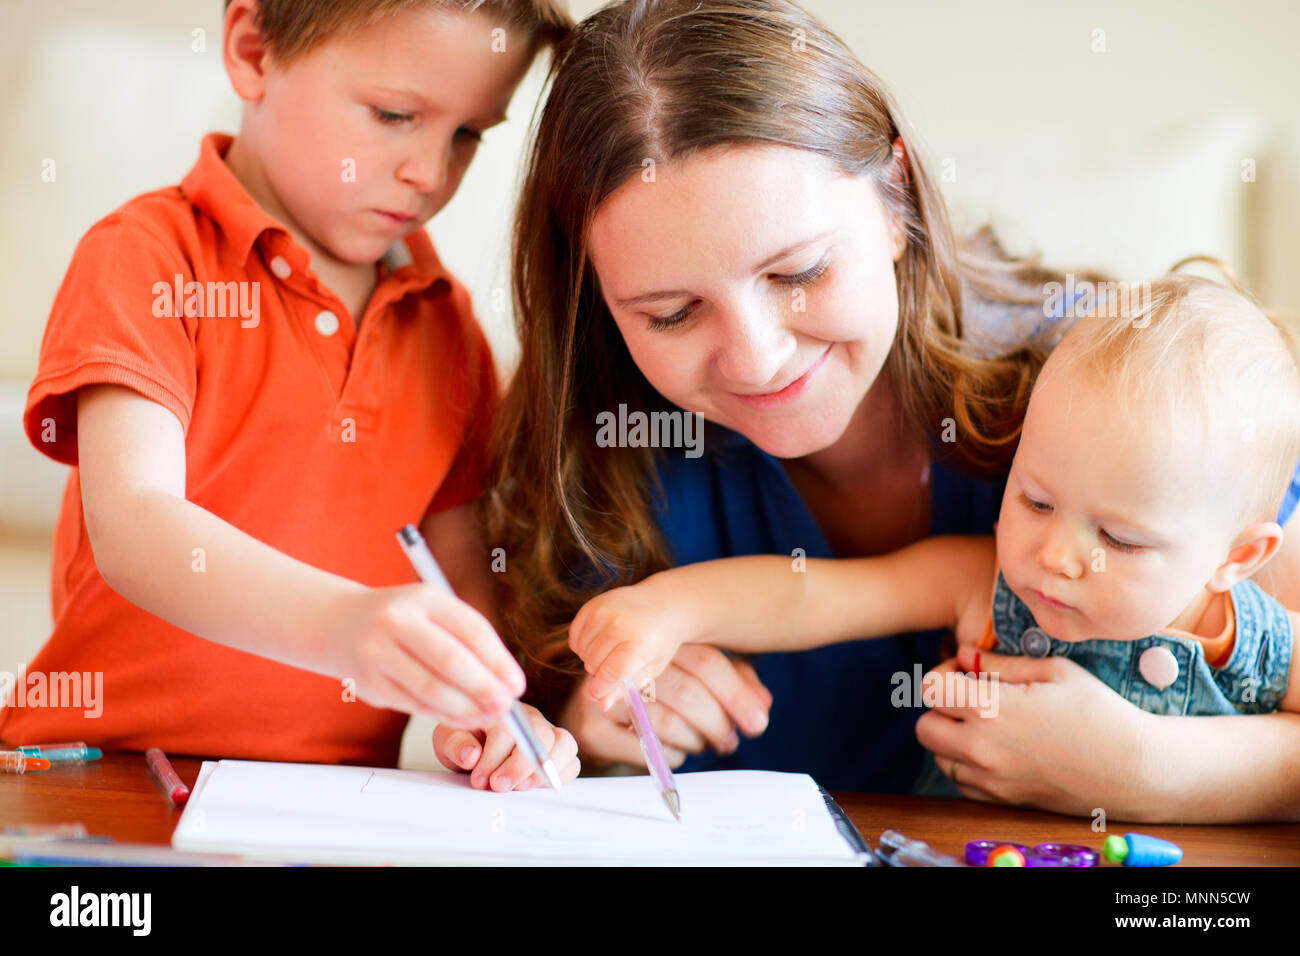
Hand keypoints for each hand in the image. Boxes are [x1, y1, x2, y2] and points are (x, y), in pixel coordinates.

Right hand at [330, 583, 526, 728]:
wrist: (339, 623)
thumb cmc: (403, 619)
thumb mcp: (433, 610)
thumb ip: (468, 639)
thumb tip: (506, 681)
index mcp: (423, 597)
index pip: (471, 630)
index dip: (498, 661)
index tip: (517, 684)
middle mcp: (396, 620)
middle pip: (450, 661)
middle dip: (484, 689)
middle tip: (506, 706)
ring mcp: (377, 652)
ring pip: (431, 689)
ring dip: (466, 709)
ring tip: (489, 717)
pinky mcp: (369, 684)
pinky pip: (414, 705)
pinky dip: (444, 715)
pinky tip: (463, 719)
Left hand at [432, 703, 579, 790]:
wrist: (474, 746)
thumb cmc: (464, 740)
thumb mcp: (448, 739)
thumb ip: (455, 743)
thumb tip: (471, 755)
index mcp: (504, 710)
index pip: (508, 729)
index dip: (493, 758)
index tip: (479, 779)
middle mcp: (530, 718)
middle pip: (540, 734)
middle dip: (519, 766)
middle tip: (498, 786)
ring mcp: (548, 733)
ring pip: (564, 743)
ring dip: (544, 771)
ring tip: (520, 789)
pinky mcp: (559, 753)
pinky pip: (572, 762)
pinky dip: (559, 777)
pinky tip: (535, 787)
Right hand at [558, 645, 772, 766]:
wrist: (592, 711)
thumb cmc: (654, 693)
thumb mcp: (694, 678)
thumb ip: (731, 685)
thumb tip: (762, 706)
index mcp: (656, 642)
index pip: (704, 660)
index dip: (736, 693)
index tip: (757, 723)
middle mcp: (628, 662)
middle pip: (687, 692)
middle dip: (718, 723)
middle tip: (729, 742)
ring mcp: (606, 695)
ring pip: (668, 722)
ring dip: (697, 740)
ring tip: (703, 744)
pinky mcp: (594, 728)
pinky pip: (646, 747)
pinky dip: (672, 754)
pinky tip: (677, 750)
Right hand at [568, 580, 688, 707]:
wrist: (663, 604)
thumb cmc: (658, 642)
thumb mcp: (649, 669)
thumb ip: (625, 688)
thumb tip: (601, 705)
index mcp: (639, 644)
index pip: (609, 674)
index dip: (600, 689)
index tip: (598, 693)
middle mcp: (620, 625)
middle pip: (592, 664)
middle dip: (599, 672)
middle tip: (614, 665)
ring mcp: (604, 612)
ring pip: (582, 651)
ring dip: (591, 658)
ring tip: (609, 652)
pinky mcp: (592, 605)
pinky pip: (574, 636)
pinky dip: (581, 644)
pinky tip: (598, 641)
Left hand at [916, 645, 1156, 816]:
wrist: (1136, 769)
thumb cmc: (1101, 712)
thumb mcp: (1053, 671)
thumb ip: (1000, 663)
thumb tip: (963, 655)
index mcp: (992, 709)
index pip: (930, 688)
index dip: (944, 673)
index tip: (968, 672)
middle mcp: (982, 748)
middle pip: (924, 726)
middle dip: (942, 707)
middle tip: (972, 698)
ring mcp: (991, 779)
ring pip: (939, 757)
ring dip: (952, 737)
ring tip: (987, 724)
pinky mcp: (1002, 800)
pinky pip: (961, 782)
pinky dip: (968, 766)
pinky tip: (998, 749)